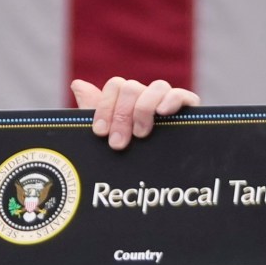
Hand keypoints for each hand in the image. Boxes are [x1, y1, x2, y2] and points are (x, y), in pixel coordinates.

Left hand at [71, 77, 199, 149]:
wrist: (160, 180)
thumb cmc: (129, 155)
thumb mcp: (108, 135)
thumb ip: (92, 110)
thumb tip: (76, 84)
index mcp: (127, 100)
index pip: (115, 86)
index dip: (105, 107)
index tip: (100, 132)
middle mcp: (146, 97)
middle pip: (131, 87)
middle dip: (121, 116)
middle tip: (118, 143)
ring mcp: (168, 101)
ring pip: (156, 86)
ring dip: (143, 109)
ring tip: (141, 134)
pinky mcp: (189, 110)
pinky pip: (181, 94)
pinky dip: (171, 100)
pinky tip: (163, 112)